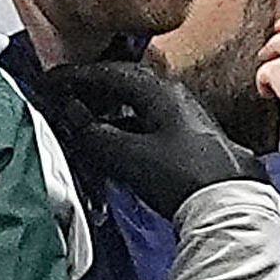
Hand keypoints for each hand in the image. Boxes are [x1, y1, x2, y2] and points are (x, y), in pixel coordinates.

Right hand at [40, 62, 267, 218]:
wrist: (231, 206)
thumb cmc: (182, 177)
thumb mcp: (126, 155)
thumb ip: (92, 132)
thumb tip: (70, 114)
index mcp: (160, 90)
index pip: (107, 72)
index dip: (74, 77)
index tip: (48, 82)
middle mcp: (176, 96)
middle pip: (124, 84)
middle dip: (90, 90)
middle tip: (61, 98)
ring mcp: (186, 116)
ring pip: (137, 103)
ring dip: (108, 109)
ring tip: (80, 119)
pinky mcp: (191, 138)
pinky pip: (148, 121)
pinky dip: (125, 126)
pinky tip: (112, 142)